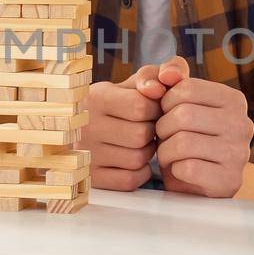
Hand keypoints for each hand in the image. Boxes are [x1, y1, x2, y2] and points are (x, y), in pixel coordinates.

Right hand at [80, 63, 170, 191]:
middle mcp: (85, 126)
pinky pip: (130, 180)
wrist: (88, 128)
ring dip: (147, 153)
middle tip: (145, 127)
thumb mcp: (135, 83)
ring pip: (137, 160)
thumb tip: (167, 81)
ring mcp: (86, 155)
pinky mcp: (92, 179)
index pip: (140, 106)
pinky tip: (132, 160)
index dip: (155, 108)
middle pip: (141, 135)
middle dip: (151, 132)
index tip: (151, 108)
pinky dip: (139, 172)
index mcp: (95, 97)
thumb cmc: (121, 103)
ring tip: (138, 143)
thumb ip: (158, 74)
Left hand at [152, 55, 250, 197]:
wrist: (201, 183)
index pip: (187, 88)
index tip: (167, 114)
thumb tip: (166, 73)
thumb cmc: (186, 137)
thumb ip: (170, 78)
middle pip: (184, 115)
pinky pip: (187, 169)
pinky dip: (174, 170)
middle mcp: (243, 124)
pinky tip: (180, 171)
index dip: (166, 102)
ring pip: (183, 143)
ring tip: (170, 155)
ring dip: (165, 151)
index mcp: (234, 100)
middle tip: (165, 138)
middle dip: (163, 128)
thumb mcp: (177, 104)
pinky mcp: (229, 181)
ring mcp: (240, 154)